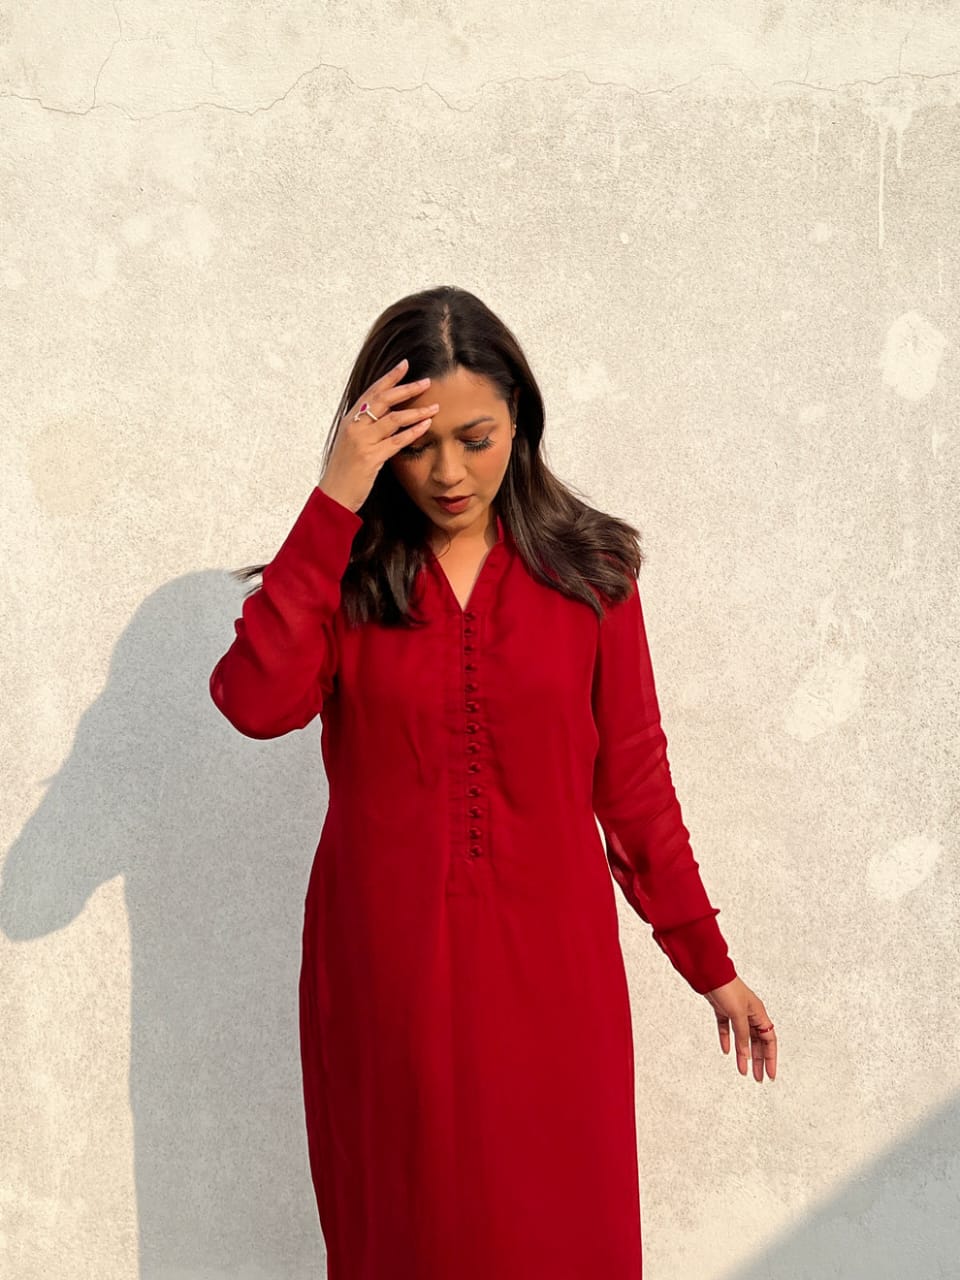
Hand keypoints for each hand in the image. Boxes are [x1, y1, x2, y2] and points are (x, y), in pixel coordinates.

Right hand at [318, 357, 438, 512]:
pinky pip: (397, 441)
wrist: (334, 495)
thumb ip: (365, 428)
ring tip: (435, 407)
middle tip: (426, 382)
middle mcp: (354, 427)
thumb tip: (385, 415)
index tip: (404, 365)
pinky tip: (426, 426)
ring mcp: (362, 442)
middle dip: (406, 389)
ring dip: (416, 411)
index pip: (371, 392)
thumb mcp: (351, 443)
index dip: (389, 378)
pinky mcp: (371, 458)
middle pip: (383, 400)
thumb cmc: (345, 471)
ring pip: (393, 419)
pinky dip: (413, 432)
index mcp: (350, 420)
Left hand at [703, 975, 776, 1081]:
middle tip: (757, 1078)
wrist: (708, 972)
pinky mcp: (723, 1010)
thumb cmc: (727, 987)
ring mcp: (736, 1011)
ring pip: (742, 1038)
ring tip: (742, 1070)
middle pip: (757, 1041)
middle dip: (758, 1060)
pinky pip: (727, 1029)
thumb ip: (742, 1035)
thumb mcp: (737, 1014)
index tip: (770, 1074)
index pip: (769, 1040)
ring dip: (742, 1054)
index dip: (771, 1058)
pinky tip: (726, 1051)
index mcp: (759, 1013)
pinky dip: (727, 1039)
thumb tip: (745, 1055)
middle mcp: (750, 1013)